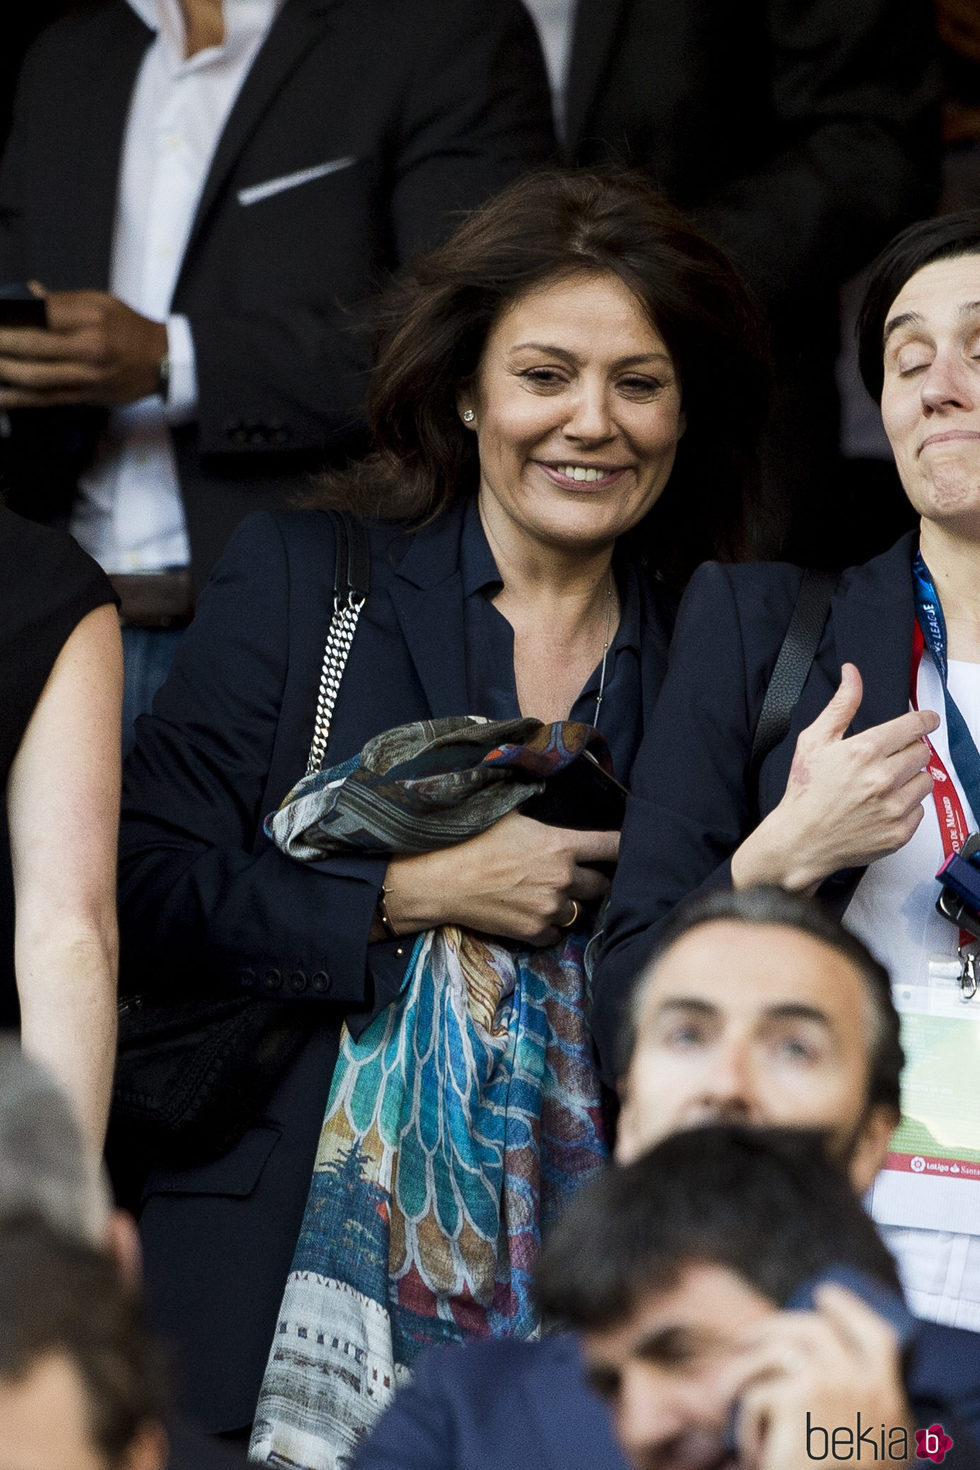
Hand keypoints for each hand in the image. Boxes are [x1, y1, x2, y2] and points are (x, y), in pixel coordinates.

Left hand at [0, 287, 167, 406]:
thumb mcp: (100, 302)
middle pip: (32, 344)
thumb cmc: (130, 328)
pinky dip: (19, 398)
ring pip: (35, 375)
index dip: (8, 315)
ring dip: (4, 370)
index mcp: (89, 316)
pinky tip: (0, 395)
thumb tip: (26, 296)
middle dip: (1, 342)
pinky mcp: (85, 396)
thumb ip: (61, 301)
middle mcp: (88, 346)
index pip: (38, 313)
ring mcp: (86, 375)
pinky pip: (46, 398)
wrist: (162, 361)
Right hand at [379, 810, 618, 945]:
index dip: (623, 846)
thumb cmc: (473, 840)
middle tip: (580, 875)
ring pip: (579, 912)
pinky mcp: (534, 932)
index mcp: (561, 845)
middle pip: (603, 885)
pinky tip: (532, 912)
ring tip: (549, 895)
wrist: (442, 879)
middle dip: (594, 880)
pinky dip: (550, 925)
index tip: (626, 847)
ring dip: (570, 904)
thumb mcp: (512, 817)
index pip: (613, 846)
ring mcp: (550, 908)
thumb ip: (544, 820)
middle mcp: (563, 878)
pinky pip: (557, 933)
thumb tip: (556, 805)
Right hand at [731, 663, 938, 891]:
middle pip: (922, 752)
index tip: (928, 720)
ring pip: (925, 780)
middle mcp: (883, 778)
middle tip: (888, 760)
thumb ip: (841, 705)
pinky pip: (920, 810)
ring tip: (883, 785)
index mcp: (864, 751)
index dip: (924, 720)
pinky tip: (881, 807)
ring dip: (910, 779)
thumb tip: (852, 674)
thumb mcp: (814, 741)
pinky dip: (906, 807)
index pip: (914, 726)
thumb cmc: (805, 791)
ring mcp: (893, 807)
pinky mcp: (898, 832)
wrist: (800, 840)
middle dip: (909, 751)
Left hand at [731, 1285, 914, 1469]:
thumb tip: (826, 1370)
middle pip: (817, 1329)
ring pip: (777, 1352)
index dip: (850, 1310)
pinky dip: (747, 1424)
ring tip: (731, 1392)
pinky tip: (753, 1454)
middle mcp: (866, 1386)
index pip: (878, 1337)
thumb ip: (860, 1411)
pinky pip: (757, 1391)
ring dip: (748, 1372)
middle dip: (777, 1325)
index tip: (825, 1294)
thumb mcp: (869, 1450)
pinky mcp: (797, 1396)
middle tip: (747, 1336)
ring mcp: (833, 1384)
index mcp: (889, 1402)